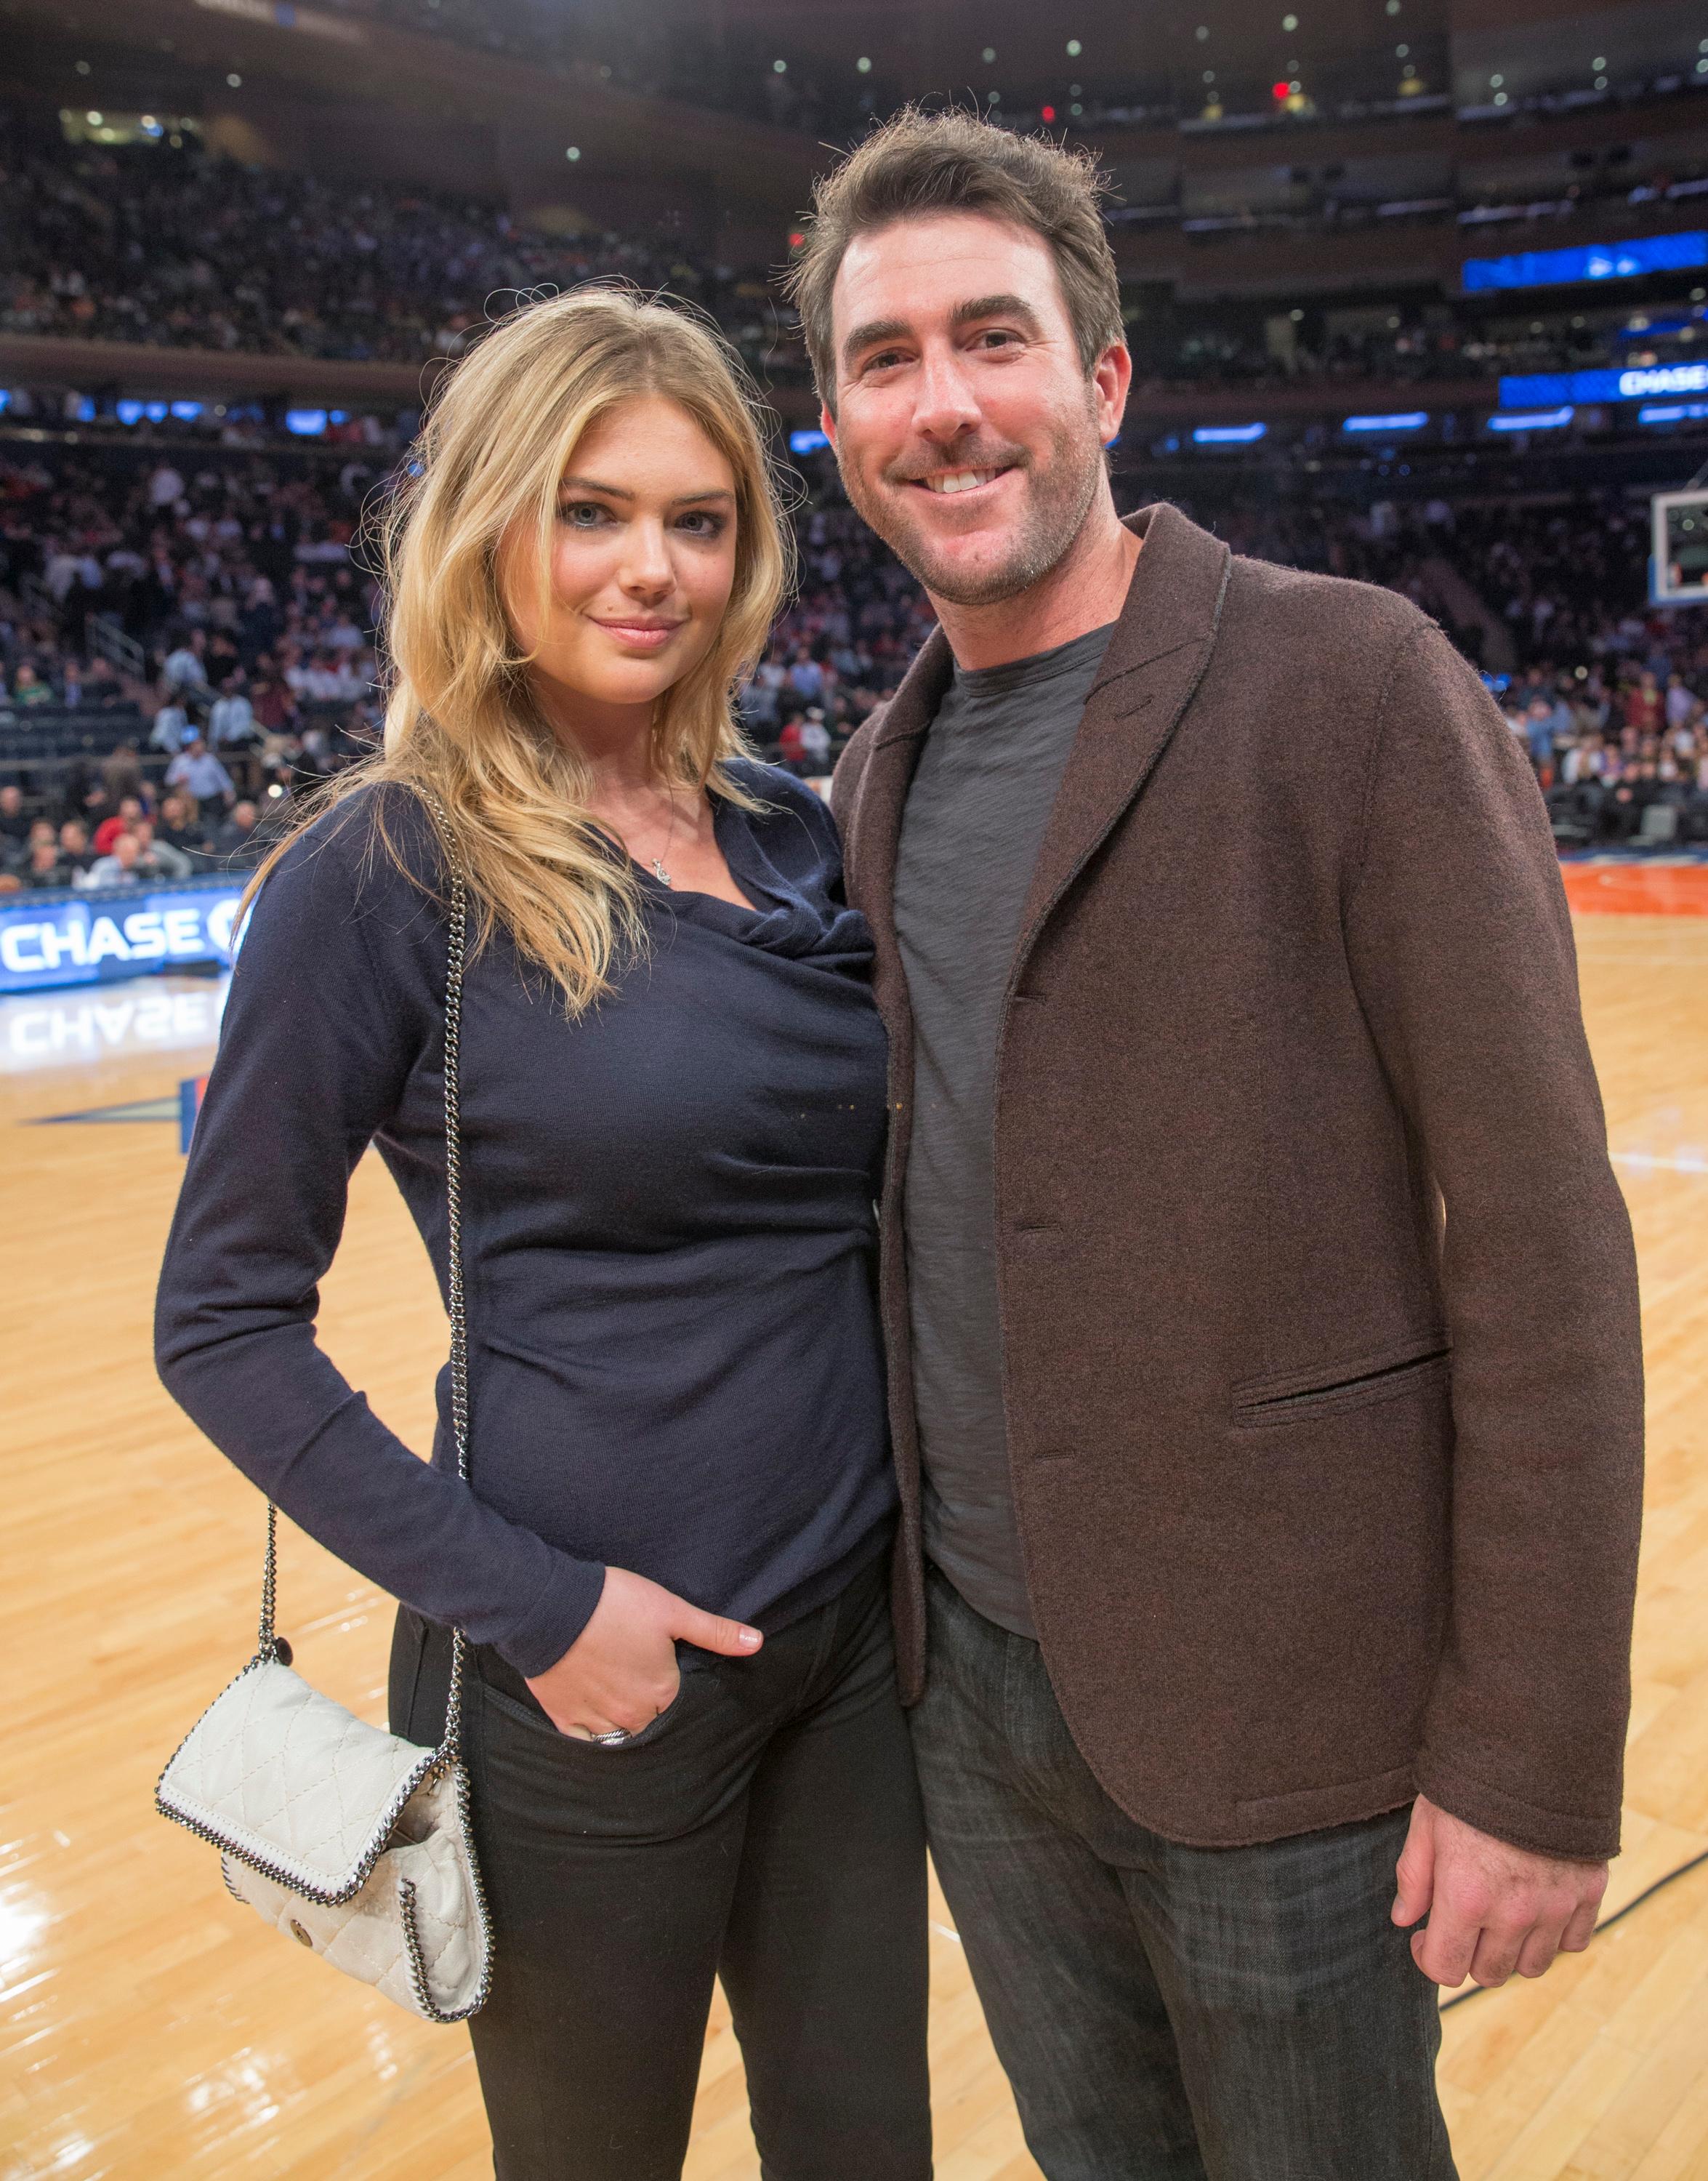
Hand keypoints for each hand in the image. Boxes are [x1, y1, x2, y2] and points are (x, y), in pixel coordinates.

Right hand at [524, 1568, 761, 1740]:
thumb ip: (715, 1632)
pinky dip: (589, 1728)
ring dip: (620, 1717)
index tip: (661, 1665)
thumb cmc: (614, 1603)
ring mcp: (595, 1721)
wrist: (549, 1606)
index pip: (678, 1703)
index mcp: (662, 1694)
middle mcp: (632, 1717)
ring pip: (617, 1732)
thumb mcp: (672, 1611)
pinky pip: (583, 1738)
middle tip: (635, 1672)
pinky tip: (590, 1705)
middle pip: (650, 1720)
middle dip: (648, 1703)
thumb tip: (758, 1643)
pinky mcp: (563, 1718)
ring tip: (614, 1686)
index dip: (672, 1683)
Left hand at [1393, 1793, 1606, 1988]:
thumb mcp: (1427, 1823)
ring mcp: (1556, 1906)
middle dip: (1469, 1955)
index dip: (1429, 1958)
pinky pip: (1574, 1942)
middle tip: (1462, 1923)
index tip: (1426, 1936)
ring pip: (1533, 1966)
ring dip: (1512, 1950)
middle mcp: (1514, 1913)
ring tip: (1499, 1915)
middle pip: (1490, 1974)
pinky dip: (1555, 1934)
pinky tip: (1537, 1906)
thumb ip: (1413, 1877)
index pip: (1446, 1969)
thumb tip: (1404, 1920)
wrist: (1534, 1749)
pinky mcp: (1589, 1892)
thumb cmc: (1471, 1784)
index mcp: (1466, 1898)